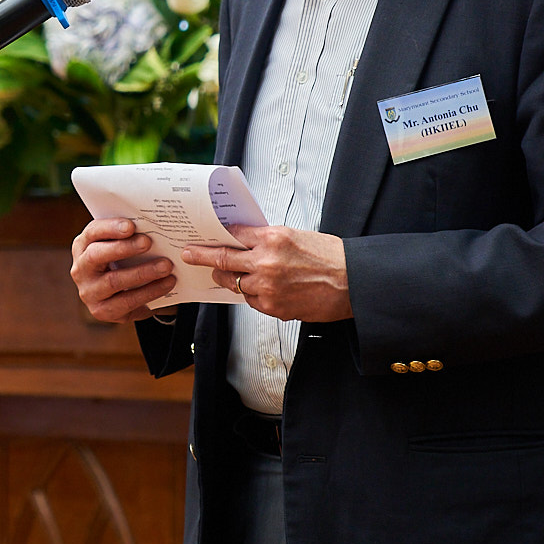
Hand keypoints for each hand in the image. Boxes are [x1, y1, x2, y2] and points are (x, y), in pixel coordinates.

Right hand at [70, 218, 176, 323]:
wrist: (117, 296)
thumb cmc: (121, 261)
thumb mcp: (118, 246)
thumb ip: (128, 236)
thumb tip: (153, 225)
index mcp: (82, 246)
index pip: (91, 233)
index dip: (109, 228)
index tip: (131, 225)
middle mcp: (80, 270)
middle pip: (96, 256)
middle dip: (124, 248)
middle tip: (148, 242)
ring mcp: (89, 292)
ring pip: (114, 281)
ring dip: (142, 273)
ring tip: (166, 266)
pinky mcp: (102, 311)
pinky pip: (127, 302)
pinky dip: (149, 292)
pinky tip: (167, 284)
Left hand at [182, 225, 349, 321]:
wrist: (353, 283)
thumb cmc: (330, 257)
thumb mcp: (296, 236)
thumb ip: (268, 240)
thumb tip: (246, 242)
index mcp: (272, 238)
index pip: (234, 236)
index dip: (216, 237)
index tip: (202, 238)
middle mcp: (266, 262)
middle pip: (223, 260)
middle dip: (203, 257)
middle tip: (190, 255)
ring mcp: (267, 287)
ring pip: (234, 283)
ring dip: (229, 279)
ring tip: (226, 275)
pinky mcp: (273, 307)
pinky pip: (251, 300)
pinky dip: (251, 294)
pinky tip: (259, 289)